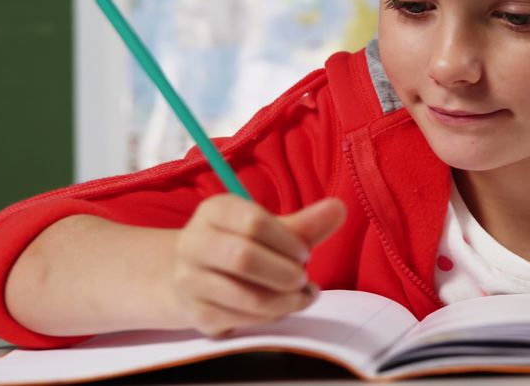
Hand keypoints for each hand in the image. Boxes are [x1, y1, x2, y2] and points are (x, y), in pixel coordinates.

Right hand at [169, 196, 345, 335]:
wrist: (191, 276)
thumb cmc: (240, 245)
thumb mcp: (268, 229)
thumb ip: (304, 224)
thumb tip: (338, 209)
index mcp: (214, 211)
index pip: (254, 222)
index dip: (289, 242)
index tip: (305, 253)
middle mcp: (194, 243)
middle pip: (244, 258)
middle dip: (286, 272)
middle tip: (303, 277)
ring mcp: (191, 281)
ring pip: (247, 296)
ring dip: (287, 300)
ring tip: (303, 295)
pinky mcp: (198, 314)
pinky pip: (245, 320)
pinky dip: (274, 316)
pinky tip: (284, 307)